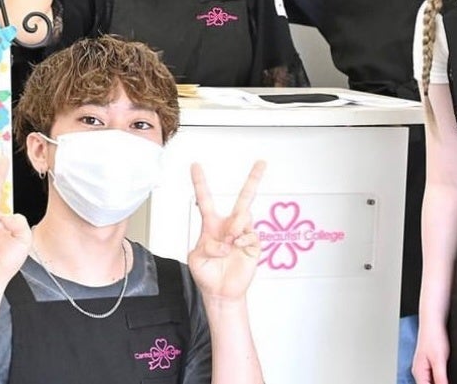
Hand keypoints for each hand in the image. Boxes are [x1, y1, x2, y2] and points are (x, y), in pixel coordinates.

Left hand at [187, 160, 265, 302]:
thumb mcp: (196, 258)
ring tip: (229, 241)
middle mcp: (229, 226)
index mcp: (211, 225)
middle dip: (253, 179)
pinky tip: (236, 247)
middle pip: (243, 199)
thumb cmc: (207, 274)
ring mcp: (243, 234)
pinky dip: (242, 240)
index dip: (200, 182)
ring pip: (245, 216)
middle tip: (261, 163)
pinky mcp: (253, 245)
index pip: (205, 199)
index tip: (195, 165)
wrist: (220, 292)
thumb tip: (225, 241)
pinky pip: (251, 234)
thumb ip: (207, 246)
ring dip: (235, 227)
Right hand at [411, 321, 449, 383]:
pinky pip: (432, 378)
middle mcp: (418, 372)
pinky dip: (439, 380)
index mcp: (418, 372)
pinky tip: (445, 378)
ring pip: (429, 383)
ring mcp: (423, 368)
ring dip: (438, 383)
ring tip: (446, 379)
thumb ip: (441, 378)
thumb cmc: (433, 336)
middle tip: (446, 381)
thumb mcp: (439, 360)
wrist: (433, 322)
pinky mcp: (428, 365)